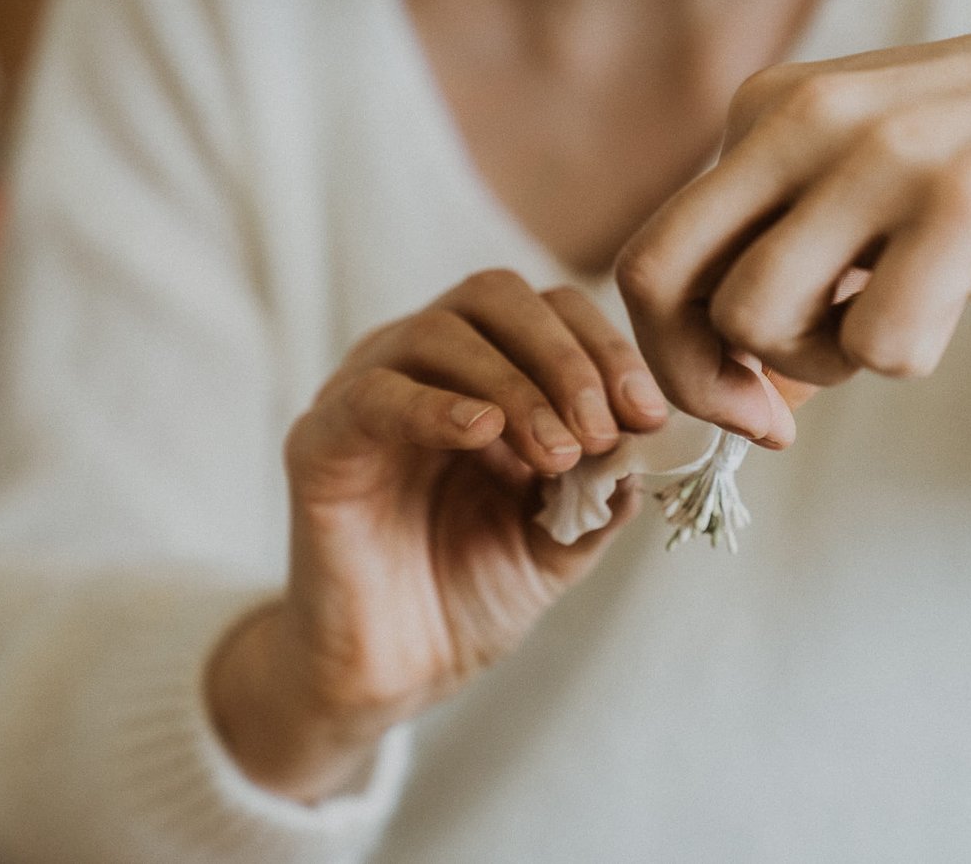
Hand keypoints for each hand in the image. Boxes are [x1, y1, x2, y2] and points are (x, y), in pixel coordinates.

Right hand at [208, 271, 668, 801]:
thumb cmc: (470, 594)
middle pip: (492, 295)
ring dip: (514, 384)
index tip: (650, 415)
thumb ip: (600, 491)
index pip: (547, 309)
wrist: (393, 674)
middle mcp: (421, 368)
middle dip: (565, 354)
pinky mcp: (321, 443)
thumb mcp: (559, 541)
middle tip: (604, 428)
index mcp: (482, 375)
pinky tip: (484, 435)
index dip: (605, 348)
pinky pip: (372, 396)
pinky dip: (433, 405)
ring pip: (437, 331)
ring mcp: (365, 395)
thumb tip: (643, 445)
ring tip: (557, 453)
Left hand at [618, 4, 970, 424]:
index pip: (650, 256)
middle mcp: (803, 117)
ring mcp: (881, 153)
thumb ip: (784, 257)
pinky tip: (952, 305)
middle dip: (699, 379)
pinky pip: (876, 343)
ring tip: (888, 322)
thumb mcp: (866, 178)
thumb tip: (726, 388)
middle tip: (773, 417)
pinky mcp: (966, 200)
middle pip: (658, 283)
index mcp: (767, 108)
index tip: (745, 400)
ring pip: (755, 321)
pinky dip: (906, 357)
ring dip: (818, 364)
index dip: (674, 355)